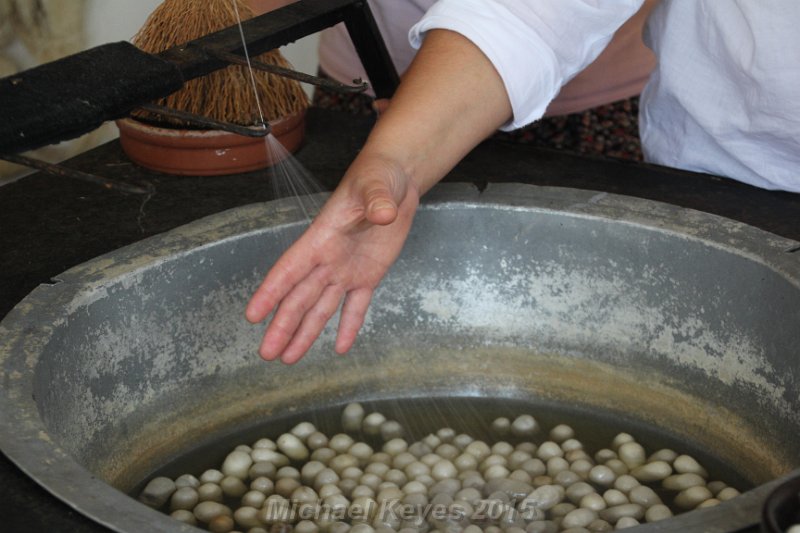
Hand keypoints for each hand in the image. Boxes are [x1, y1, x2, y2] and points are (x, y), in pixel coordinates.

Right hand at [245, 154, 419, 363]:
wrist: (395, 181)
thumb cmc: (377, 176)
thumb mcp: (377, 185)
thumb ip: (377, 202)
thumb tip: (384, 214)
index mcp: (321, 237)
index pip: (290, 269)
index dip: (271, 292)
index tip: (252, 315)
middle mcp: (328, 259)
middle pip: (300, 298)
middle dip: (283, 326)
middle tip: (266, 354)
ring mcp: (346, 270)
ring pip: (321, 308)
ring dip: (305, 333)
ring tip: (288, 359)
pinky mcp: (368, 275)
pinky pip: (356, 306)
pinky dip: (349, 326)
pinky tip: (341, 349)